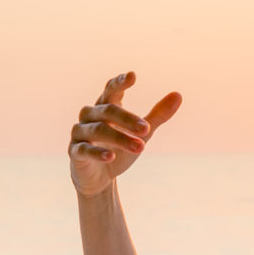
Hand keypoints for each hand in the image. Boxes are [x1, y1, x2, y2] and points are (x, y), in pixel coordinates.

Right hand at [68, 71, 181, 196]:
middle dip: (128, 119)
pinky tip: (111, 156)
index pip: (111, 90)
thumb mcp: (142, 133)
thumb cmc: (119, 149)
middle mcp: (89, 116)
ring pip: (98, 130)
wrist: (100, 178)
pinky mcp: (75, 152)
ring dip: (120, 138)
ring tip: (141, 146)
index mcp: (105, 107)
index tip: (132, 76)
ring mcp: (79, 133)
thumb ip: (157, 115)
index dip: (119, 83)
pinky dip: (97, 153)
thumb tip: (178, 95)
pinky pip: (84, 149)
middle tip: (147, 128)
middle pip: (108, 110)